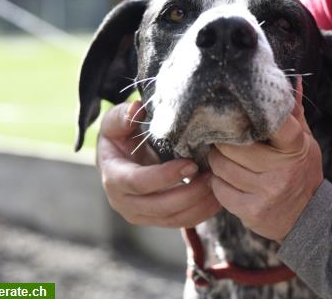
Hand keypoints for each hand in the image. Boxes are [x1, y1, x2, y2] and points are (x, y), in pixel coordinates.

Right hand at [96, 101, 220, 227]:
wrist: (120, 159)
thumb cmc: (120, 137)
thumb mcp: (116, 123)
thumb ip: (123, 116)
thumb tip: (136, 109)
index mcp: (114, 178)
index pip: (139, 183)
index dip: (165, 176)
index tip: (191, 164)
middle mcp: (124, 203)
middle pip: (160, 206)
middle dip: (189, 193)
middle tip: (211, 176)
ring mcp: (141, 215)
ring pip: (174, 218)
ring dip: (199, 204)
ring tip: (217, 184)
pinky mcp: (157, 220)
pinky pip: (182, 222)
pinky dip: (202, 212)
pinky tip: (217, 197)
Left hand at [209, 79, 323, 241]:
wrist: (309, 218)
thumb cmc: (302, 172)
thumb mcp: (305, 143)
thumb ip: (294, 115)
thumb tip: (293, 82)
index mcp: (296, 148)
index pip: (274, 121)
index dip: (251, 113)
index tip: (239, 111)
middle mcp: (282, 171)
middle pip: (232, 145)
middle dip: (223, 141)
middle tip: (223, 139)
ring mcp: (267, 192)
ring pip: (221, 166)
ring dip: (217, 161)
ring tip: (225, 159)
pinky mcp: (252, 211)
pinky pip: (219, 189)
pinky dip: (218, 183)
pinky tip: (228, 180)